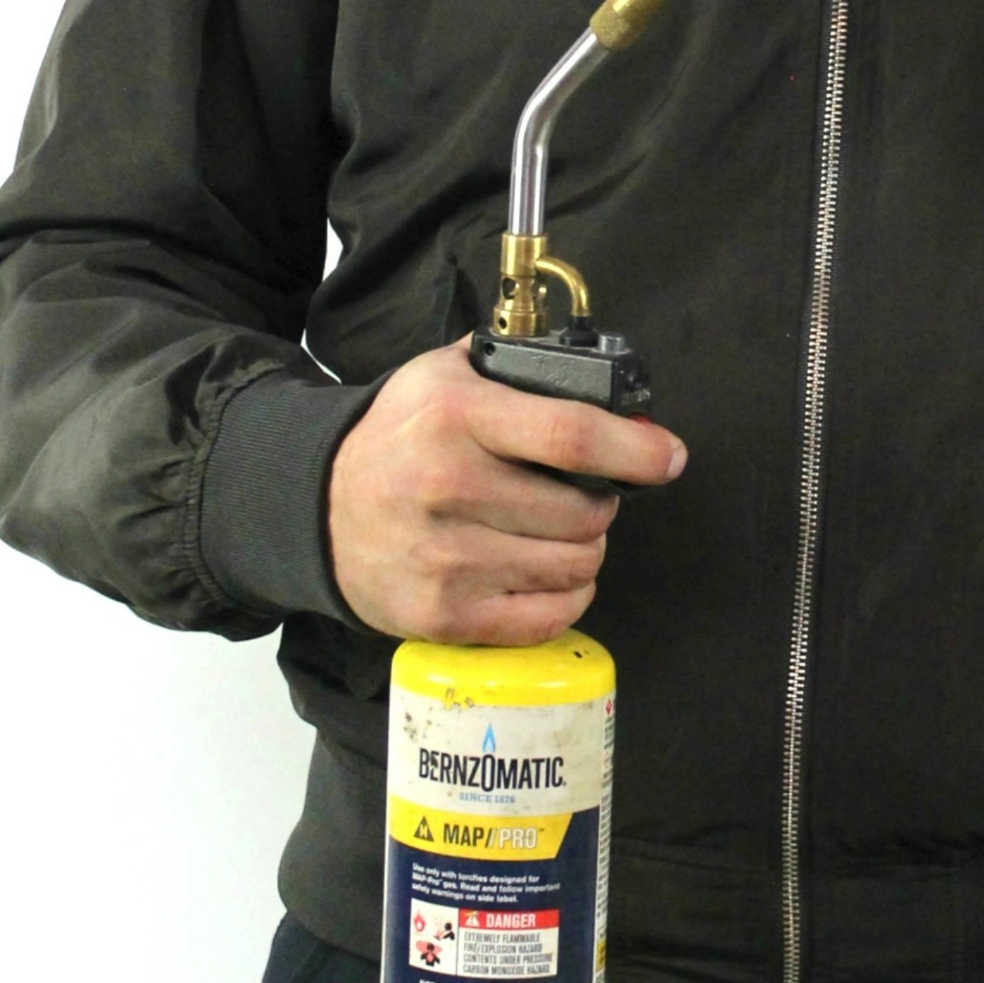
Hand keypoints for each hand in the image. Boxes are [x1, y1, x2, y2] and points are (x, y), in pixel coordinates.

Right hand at [326, 339, 685, 646]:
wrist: (315, 508)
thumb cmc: (397, 438)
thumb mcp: (442, 375)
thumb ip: (514, 365)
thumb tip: (600, 377)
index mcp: (456, 418)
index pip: (571, 435)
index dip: (635, 450)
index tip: (667, 457)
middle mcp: (449, 487)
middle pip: (583, 512)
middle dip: (602, 504)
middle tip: (583, 495)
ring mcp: (446, 559)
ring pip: (574, 567)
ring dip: (585, 551)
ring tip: (558, 532)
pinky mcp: (444, 615)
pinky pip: (548, 617)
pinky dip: (566, 596)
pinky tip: (545, 573)